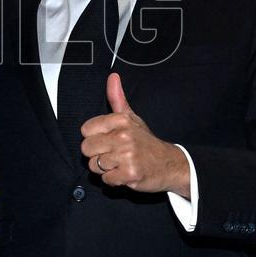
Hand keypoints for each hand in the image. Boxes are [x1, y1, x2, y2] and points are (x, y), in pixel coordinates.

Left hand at [80, 73, 189, 195]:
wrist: (169, 164)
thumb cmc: (146, 141)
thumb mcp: (132, 118)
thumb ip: (117, 98)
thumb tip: (112, 77)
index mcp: (121, 120)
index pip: (85, 130)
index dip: (94, 137)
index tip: (107, 139)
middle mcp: (123, 136)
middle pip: (87, 148)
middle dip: (97, 154)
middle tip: (113, 154)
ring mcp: (127, 155)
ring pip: (94, 165)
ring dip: (105, 168)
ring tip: (119, 163)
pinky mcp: (129, 174)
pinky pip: (105, 179)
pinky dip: (113, 180)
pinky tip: (124, 173)